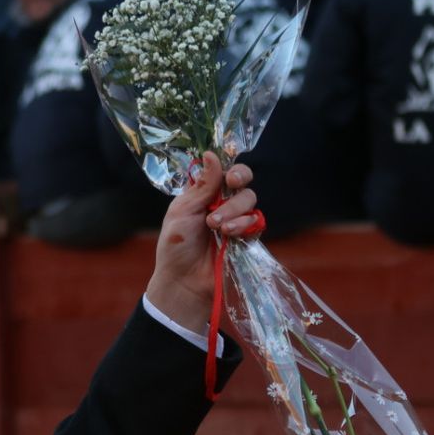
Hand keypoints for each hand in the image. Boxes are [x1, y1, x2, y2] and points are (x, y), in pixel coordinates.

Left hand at [145, 152, 258, 331]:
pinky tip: (230, 234)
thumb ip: (202, 185)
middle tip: (229, 187)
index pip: (223, 171)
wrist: (184, 280)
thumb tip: (211, 154)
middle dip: (237, 183)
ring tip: (216, 225)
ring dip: (235, 209)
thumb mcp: (183, 211)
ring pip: (250, 200)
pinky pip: (257, 221)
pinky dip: (245, 224)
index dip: (230, 168)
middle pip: (242, 182)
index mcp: (202, 194)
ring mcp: (235, 220)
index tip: (227, 174)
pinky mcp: (247, 237)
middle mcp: (221, 204)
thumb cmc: (176, 246)